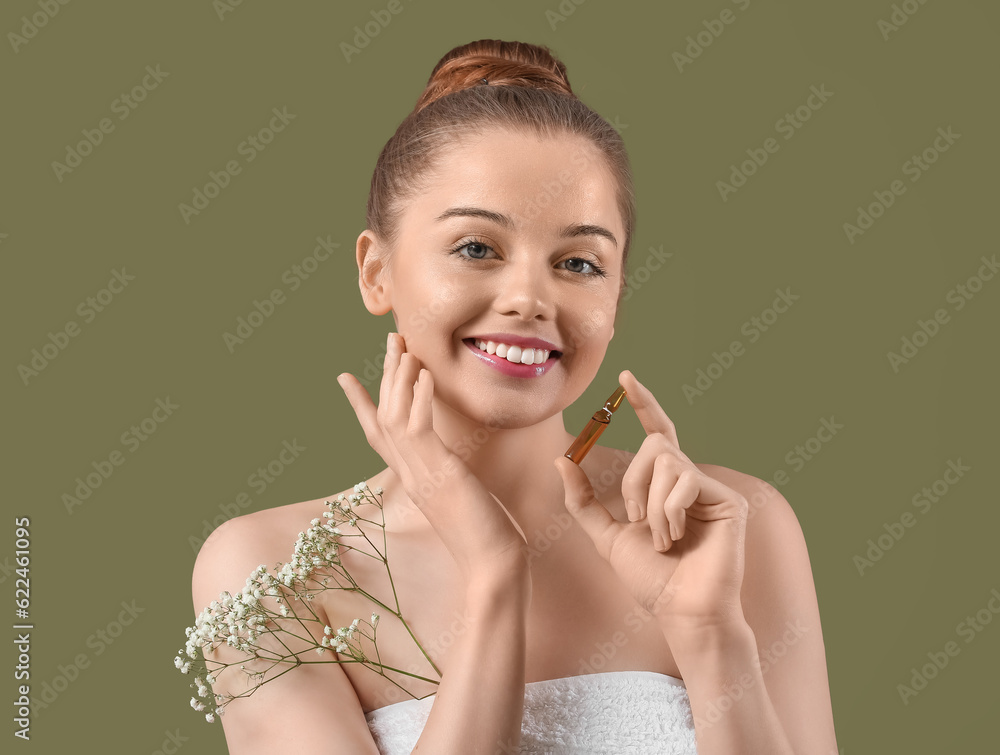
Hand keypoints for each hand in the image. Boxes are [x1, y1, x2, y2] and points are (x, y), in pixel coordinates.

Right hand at [336, 332, 528, 582]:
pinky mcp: (439, 473)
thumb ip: (452, 482)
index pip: (378, 435)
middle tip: (390, 337)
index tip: (346, 377)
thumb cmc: (485, 540)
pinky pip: (420, 427)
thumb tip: (455, 472)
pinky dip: (420, 397)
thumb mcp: (462, 502)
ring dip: (398, 376)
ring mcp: (420, 474)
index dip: (361, 405)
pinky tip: (424, 372)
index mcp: (413, 478)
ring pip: (395, 415)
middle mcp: (409, 473)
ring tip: (403, 343)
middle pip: (384, 415)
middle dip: (385, 374)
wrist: (490, 567)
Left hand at [552, 370, 748, 629]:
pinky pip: (684, 479)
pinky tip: (675, 538)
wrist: (681, 611)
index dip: (643, 402)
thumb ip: (582, 500)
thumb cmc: (651, 579)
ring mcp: (711, 488)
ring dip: (650, 505)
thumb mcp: (606, 536)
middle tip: (636, 520)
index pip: (657, 430)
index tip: (625, 377)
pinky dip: (668, 511)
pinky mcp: (729, 499)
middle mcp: (689, 479)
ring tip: (660, 538)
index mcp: (664, 484)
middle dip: (633, 481)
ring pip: (666, 461)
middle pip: (654, 444)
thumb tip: (560, 459)